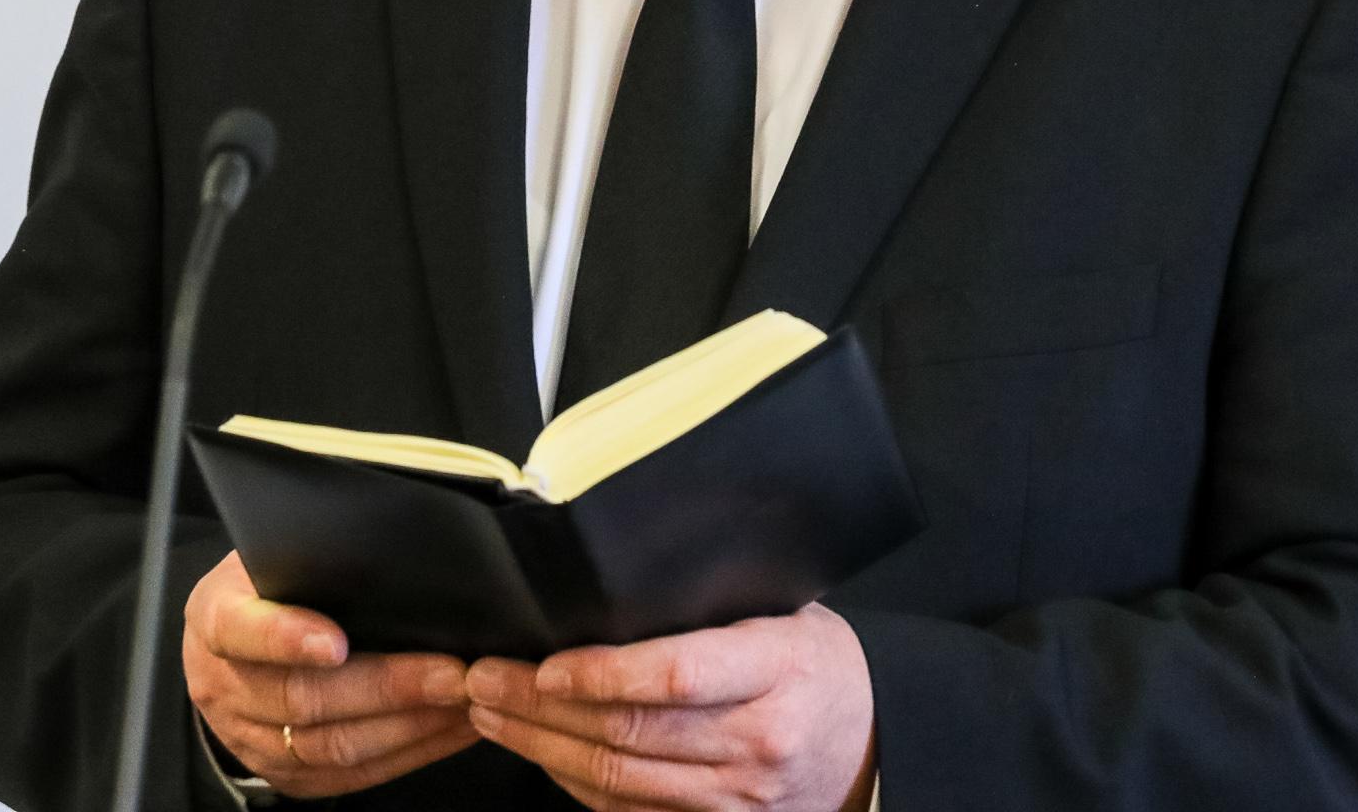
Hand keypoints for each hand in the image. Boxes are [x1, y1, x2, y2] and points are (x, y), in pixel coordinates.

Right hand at [180, 550, 477, 796]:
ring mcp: (251, 739)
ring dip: (410, 726)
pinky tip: (451, 729)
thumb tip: (394, 549)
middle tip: (452, 672)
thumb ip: (312, 556)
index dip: (286, 638)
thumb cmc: (269, 587)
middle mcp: (224, 686)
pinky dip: (411, 753)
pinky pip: (353, 776)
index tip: (336, 642)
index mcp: (216, 617)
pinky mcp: (286, 775)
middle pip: (303, 697)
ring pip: (334, 745)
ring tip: (465, 700)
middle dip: (387, 687)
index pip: (240, 630)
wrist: (229, 650)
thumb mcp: (270, 556)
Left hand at [464, 603, 876, 811]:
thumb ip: (709, 602)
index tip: (543, 664)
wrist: (872, 743)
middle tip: (484, 678)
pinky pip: (630, 811)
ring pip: (620, 779)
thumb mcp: (781, 612)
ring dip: (541, 748)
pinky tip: (538, 752)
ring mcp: (739, 797)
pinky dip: (575, 784)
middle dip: (541, 708)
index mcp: (776, 669)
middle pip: (631, 732)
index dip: (601, 674)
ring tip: (489, 713)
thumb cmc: (813, 663)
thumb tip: (613, 570)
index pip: (676, 675)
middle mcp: (757, 740)